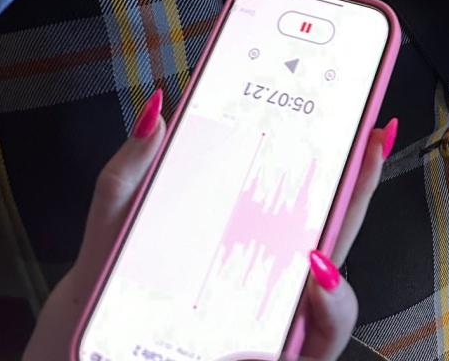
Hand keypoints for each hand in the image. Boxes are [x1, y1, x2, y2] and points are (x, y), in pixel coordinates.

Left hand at [24, 90, 392, 360]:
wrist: (79, 353)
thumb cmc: (104, 296)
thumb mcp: (112, 228)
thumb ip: (126, 175)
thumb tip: (155, 112)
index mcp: (244, 239)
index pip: (303, 197)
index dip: (345, 163)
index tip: (368, 121)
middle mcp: (268, 285)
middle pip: (332, 240)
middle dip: (359, 193)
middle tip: (369, 146)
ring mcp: (269, 331)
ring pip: (330, 312)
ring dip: (334, 288)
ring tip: (317, 261)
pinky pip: (304, 355)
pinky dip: (312, 330)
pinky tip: (288, 318)